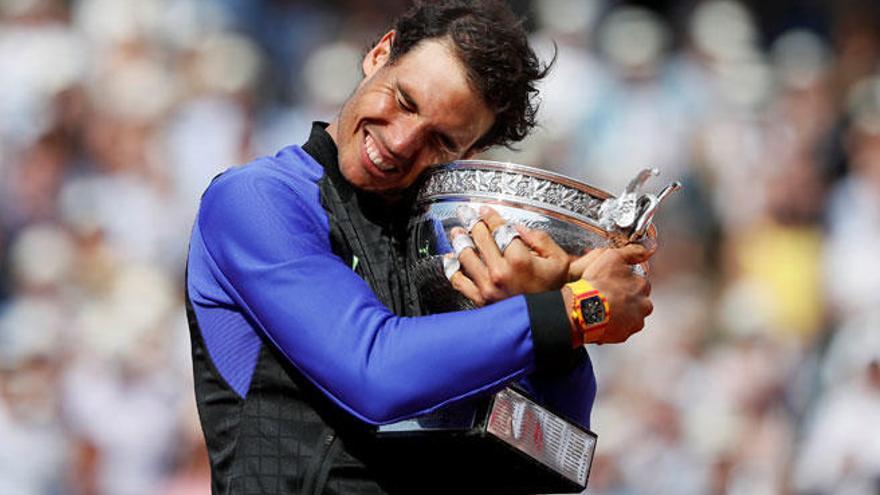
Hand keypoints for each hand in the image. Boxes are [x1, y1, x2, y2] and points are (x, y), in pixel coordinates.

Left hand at [448, 207, 569, 305]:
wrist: (549, 320)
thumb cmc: (555, 291)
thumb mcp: (558, 259)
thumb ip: (539, 238)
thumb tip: (516, 228)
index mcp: (519, 259)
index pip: (499, 229)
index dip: (490, 216)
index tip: (484, 210)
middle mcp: (500, 272)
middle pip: (479, 238)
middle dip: (471, 222)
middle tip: (466, 213)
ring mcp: (488, 287)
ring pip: (465, 256)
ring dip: (459, 240)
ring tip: (457, 232)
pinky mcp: (480, 300)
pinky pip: (459, 281)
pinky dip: (452, 267)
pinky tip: (451, 258)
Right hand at [568, 243, 654, 343]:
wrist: (581, 310)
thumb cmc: (596, 285)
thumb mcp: (612, 257)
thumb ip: (632, 252)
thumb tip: (647, 248)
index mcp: (642, 286)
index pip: (640, 282)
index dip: (625, 281)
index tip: (613, 282)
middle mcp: (644, 306)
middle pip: (637, 301)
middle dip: (626, 299)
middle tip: (608, 296)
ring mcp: (634, 322)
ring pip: (630, 316)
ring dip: (620, 313)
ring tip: (603, 308)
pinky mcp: (623, 335)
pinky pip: (620, 329)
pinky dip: (613, 325)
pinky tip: (601, 318)